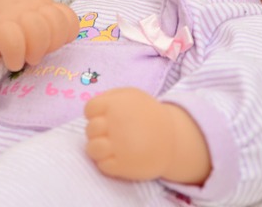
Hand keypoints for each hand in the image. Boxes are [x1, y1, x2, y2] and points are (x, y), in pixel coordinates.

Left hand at [84, 87, 210, 183]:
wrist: (172, 139)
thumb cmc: (147, 114)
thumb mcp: (131, 95)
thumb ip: (110, 97)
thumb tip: (92, 107)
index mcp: (115, 105)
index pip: (89, 109)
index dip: (94, 114)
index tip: (104, 117)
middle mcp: (115, 124)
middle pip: (90, 129)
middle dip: (97, 131)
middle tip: (109, 133)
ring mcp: (119, 146)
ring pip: (92, 149)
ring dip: (98, 149)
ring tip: (108, 147)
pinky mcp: (123, 166)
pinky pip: (103, 166)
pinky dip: (106, 163)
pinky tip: (116, 157)